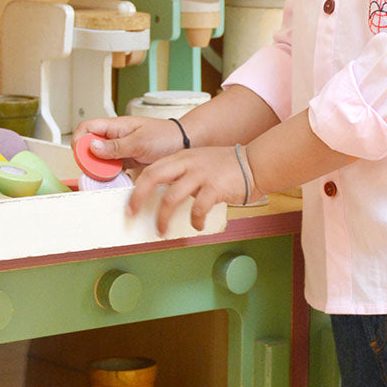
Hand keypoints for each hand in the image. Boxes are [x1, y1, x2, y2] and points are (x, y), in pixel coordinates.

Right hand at [73, 116, 185, 167]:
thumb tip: (92, 146)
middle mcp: (115, 137)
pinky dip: (110, 176)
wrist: (183, 144)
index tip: (83, 157)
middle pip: (89, 147)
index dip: (79, 140)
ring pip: (99, 160)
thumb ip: (116, 146)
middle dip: (89, 160)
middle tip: (98, 172)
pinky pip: (110, 169)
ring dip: (100, 170)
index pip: (87, 127)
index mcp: (116, 126)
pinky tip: (116, 180)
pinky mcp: (126, 161)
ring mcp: (120, 150)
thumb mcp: (140, 141)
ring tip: (109, 177)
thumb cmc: (166, 136)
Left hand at [127, 146, 262, 234]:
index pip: (152, 168)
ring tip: (161, 230)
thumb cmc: (228, 166)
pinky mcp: (215, 188)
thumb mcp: (200, 161)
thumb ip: (183, 172)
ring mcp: (202, 174)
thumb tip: (163, 194)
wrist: (255, 163)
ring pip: (171, 197)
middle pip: (154, 176)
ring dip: (162, 217)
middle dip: (138, 197)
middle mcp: (189, 163)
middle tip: (132, 214)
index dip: (137, 187)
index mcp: (183, 156)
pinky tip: (197, 225)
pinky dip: (194, 221)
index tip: (131, 204)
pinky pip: (197, 209)